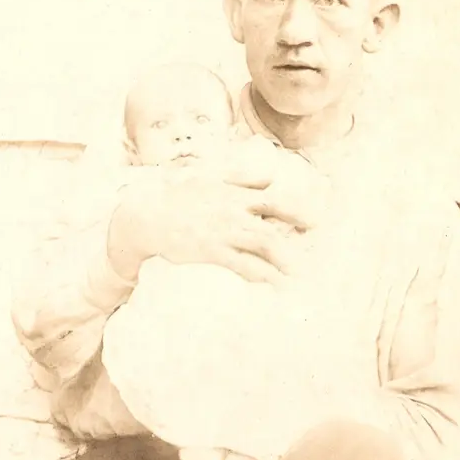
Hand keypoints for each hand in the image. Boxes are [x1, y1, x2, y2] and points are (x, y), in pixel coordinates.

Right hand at [107, 159, 318, 284]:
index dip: (296, 211)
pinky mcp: (211, 252)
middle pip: (274, 225)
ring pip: (263, 246)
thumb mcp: (210, 175)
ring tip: (298, 276)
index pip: (272, 200)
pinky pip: (242, 265)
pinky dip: (260, 275)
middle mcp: (233, 211)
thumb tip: (269, 176)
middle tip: (312, 255)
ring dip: (284, 262)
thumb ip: (241, 176)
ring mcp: (223, 232)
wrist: (146, 214)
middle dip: (296, 243)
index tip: (314, 223)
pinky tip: (272, 284)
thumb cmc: (177, 194)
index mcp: (233, 193)